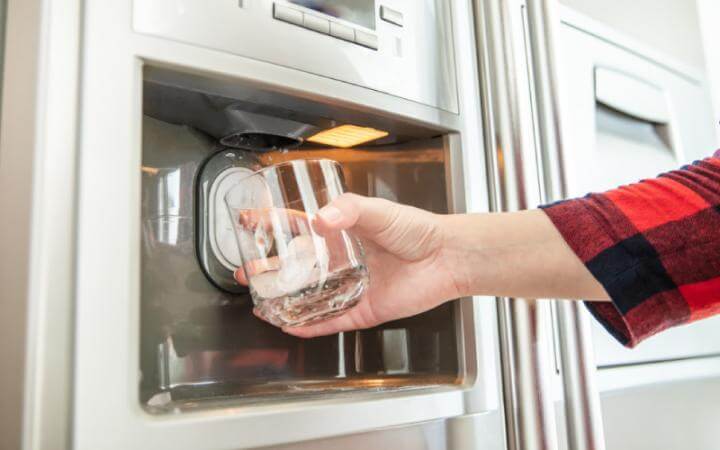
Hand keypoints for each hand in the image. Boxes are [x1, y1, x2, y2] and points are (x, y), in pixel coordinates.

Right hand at [235, 193, 462, 337]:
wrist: (446, 257)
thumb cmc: (417, 229)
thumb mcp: (379, 211)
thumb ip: (349, 211)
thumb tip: (322, 218)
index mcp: (341, 233)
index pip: (299, 228)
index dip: (273, 225)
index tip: (250, 222)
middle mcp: (342, 261)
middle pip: (297, 268)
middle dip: (270, 270)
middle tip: (247, 271)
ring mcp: (350, 286)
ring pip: (309, 297)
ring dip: (284, 300)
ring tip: (259, 300)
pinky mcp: (363, 310)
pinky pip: (331, 321)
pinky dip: (310, 326)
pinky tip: (290, 325)